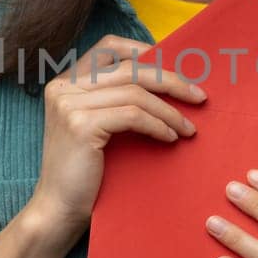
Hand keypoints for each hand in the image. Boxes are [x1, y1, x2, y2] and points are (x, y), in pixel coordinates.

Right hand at [25, 35, 205, 247]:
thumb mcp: (96, 126)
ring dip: (170, 110)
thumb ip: (115, 99)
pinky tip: (171, 138)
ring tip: (188, 128)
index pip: (108, 47)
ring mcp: (69, 104)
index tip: (176, 68)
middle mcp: (63, 86)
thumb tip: (166, 79)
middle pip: (129, 68)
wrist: (58, 211)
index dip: (144, 50)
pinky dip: (158, 125)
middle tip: (199, 97)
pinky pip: (133, 115)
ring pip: (135, 92)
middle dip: (170, 80)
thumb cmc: (84, 173)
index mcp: (64, 82)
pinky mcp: (81, 125)